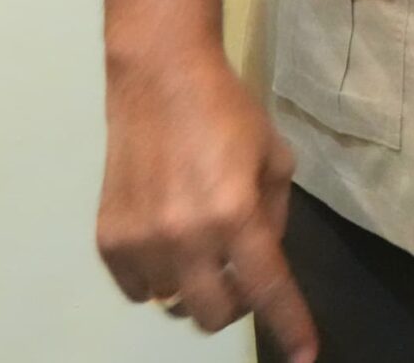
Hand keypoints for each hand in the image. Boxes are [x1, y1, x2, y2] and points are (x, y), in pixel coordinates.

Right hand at [96, 51, 317, 359]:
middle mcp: (185, 236)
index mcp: (236, 214)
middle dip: (235, 302)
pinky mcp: (108, 239)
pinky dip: (158, 277)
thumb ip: (274, 218)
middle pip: (213, 314)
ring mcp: (141, 241)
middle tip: (240, 269)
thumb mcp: (274, 160)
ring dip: (194, 286)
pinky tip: (168, 239)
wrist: (160, 79)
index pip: (267, 288)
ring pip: (173, 304)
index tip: (305, 356)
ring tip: (200, 243)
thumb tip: (262, 263)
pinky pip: (138, 289)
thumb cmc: (227, 113)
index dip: (289, 326)